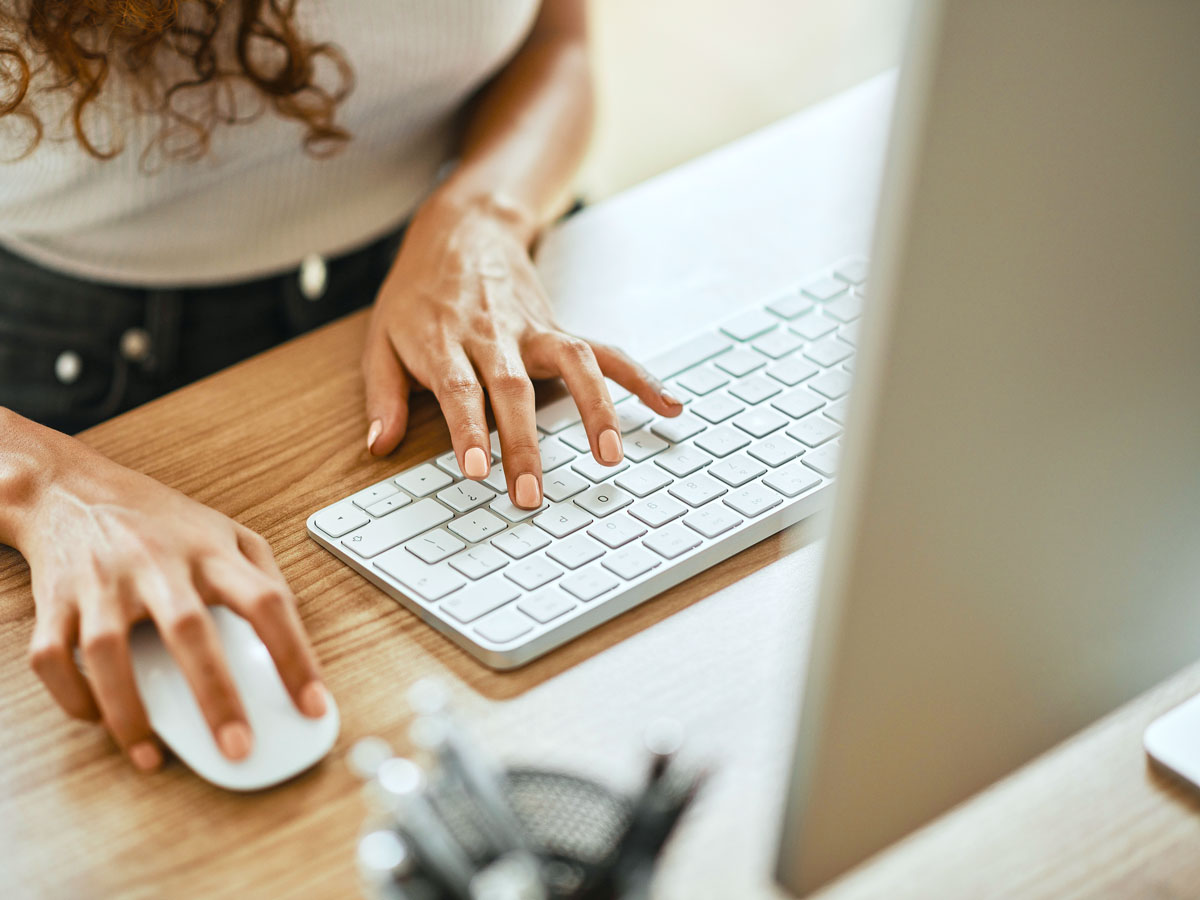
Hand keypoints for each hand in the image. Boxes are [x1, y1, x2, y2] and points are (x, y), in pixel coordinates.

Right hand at [19, 436, 325, 771]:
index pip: (265, 601)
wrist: (70, 487)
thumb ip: (264, 574)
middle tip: (238, 748)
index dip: (295, 656)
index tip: (314, 706)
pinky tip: (100, 720)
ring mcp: (101, 583)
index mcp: (210, 551)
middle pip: (189, 630)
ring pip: (109, 652)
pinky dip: (73, 697)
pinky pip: (53, 658)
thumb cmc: (158, 519)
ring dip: (130, 712)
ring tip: (153, 756)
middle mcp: (156, 565)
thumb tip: (293, 628)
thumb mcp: (225, 531)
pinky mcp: (55, 601)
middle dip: (216, 696)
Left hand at [362, 193, 683, 508]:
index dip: (470, 429)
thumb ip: (383, 394)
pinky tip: (667, 405)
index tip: (479, 471)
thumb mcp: (381, 337)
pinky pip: (605, 352)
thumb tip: (380, 446)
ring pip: (571, 364)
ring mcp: (533, 329)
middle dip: (525, 444)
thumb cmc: (419, 293)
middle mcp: (494, 334)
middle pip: (514, 389)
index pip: (461, 388)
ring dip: (595, 409)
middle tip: (531, 495)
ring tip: (610, 455)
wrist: (463, 230)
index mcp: (444, 340)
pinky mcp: (559, 328)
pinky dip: (639, 377)